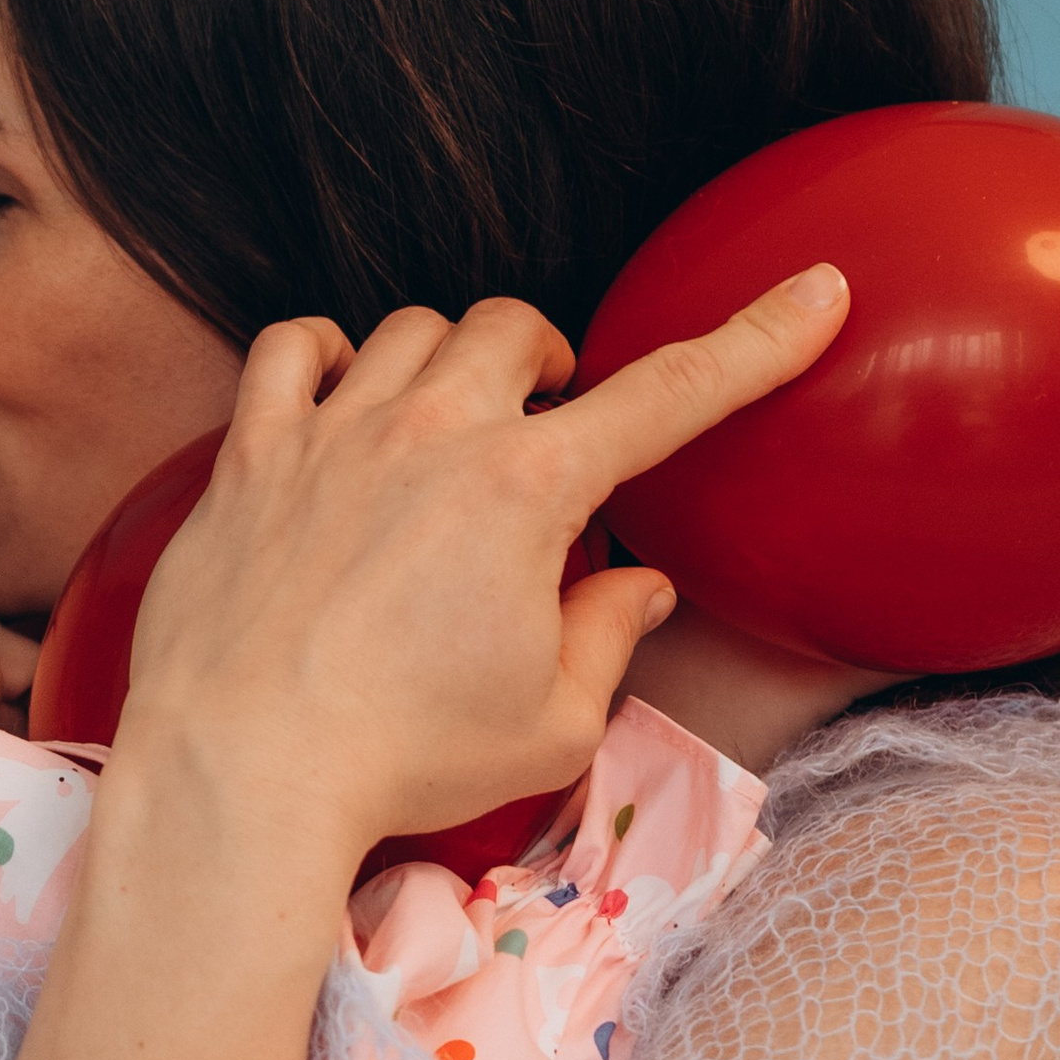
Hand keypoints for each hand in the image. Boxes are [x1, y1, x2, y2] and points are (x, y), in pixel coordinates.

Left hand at [120, 267, 849, 873]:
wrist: (243, 768)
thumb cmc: (402, 758)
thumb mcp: (547, 724)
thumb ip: (604, 640)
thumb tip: (637, 588)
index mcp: (528, 490)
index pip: (670, 393)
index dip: (756, 340)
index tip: (816, 291)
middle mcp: (434, 432)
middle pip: (514, 328)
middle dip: (548, 361)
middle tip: (545, 424)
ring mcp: (334, 431)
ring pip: (411, 328)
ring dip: (449, 360)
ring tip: (449, 425)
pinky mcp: (251, 452)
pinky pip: (291, 348)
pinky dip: (325, 351)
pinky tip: (340, 390)